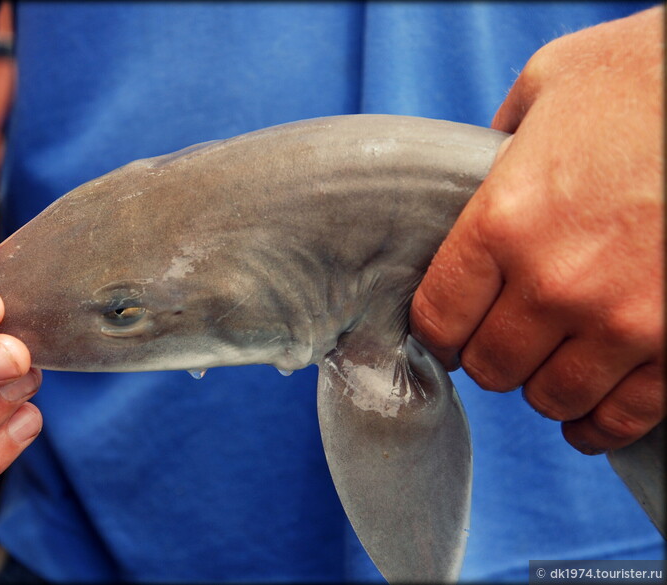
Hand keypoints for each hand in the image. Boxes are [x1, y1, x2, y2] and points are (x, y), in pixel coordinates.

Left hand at [410, 7, 663, 453]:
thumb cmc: (647, 76)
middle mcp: (554, 281)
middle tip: (498, 342)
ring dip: (542, 387)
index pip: (438, 318)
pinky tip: (586, 416)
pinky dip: (598, 424)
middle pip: (491, 366)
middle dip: (488, 358)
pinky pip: (625, 416)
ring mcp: (622, 319)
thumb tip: (476, 172)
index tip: (446, 331)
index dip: (436, 332)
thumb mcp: (547, 86)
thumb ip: (497, 143)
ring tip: (546, 365)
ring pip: (551, 397)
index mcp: (504, 220)